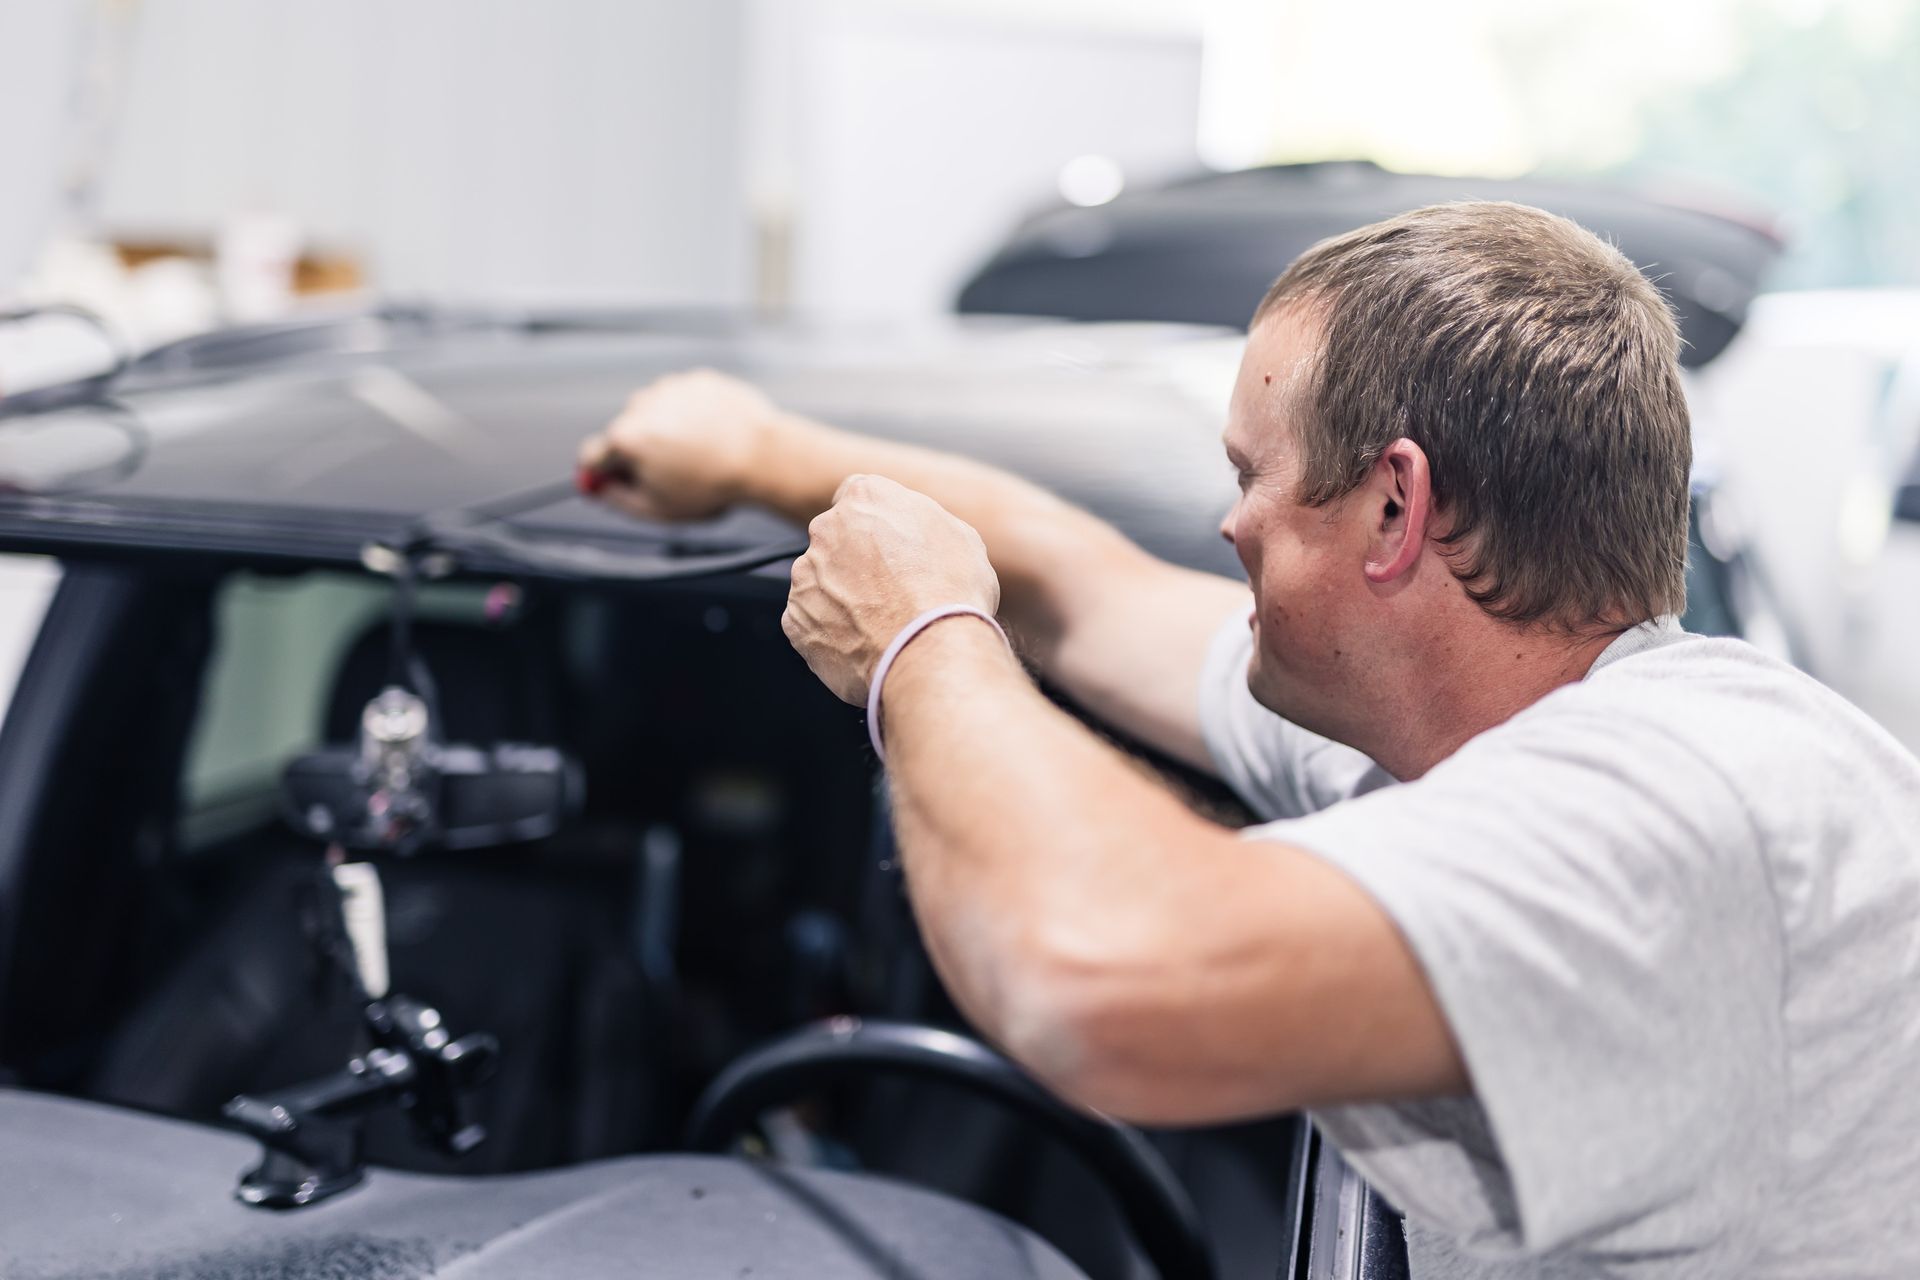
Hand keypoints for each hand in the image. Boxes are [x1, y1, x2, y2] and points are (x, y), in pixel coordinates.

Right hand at [577, 368, 781, 520]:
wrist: (763, 457)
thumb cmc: (712, 486)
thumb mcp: (658, 509)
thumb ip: (618, 500)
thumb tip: (601, 489)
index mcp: (625, 438)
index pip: (592, 456)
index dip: (602, 473)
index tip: (613, 480)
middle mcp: (641, 406)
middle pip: (624, 432)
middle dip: (639, 452)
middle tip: (669, 473)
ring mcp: (671, 388)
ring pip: (656, 413)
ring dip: (666, 430)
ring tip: (699, 454)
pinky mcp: (698, 380)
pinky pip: (685, 400)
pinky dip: (693, 414)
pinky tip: (714, 435)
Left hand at [783, 475, 1000, 703]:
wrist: (930, 649)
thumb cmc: (951, 591)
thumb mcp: (960, 536)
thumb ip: (923, 524)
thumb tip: (918, 535)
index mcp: (866, 497)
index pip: (858, 497)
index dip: (874, 524)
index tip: (887, 545)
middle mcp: (827, 529)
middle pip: (835, 540)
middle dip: (855, 561)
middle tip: (889, 589)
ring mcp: (806, 576)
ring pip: (821, 582)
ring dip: (841, 597)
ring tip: (879, 623)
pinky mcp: (795, 620)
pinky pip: (810, 622)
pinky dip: (830, 632)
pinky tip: (863, 643)